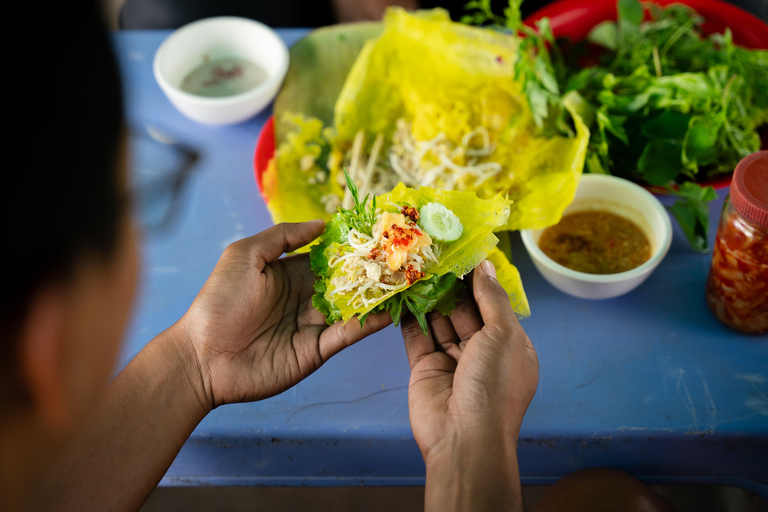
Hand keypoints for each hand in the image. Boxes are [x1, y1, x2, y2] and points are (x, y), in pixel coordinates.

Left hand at [177, 221, 390, 408]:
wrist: (204, 356)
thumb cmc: (219, 300)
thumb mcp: (245, 254)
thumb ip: (283, 236)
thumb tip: (322, 224)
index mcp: (289, 273)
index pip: (329, 257)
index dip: (352, 246)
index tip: (379, 233)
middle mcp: (305, 297)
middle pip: (347, 281)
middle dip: (373, 269)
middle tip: (404, 255)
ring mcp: (313, 324)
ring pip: (354, 306)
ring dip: (379, 294)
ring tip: (408, 279)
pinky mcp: (317, 350)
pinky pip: (349, 333)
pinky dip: (370, 322)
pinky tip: (391, 308)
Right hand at [401, 260, 537, 510]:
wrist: (465, 440)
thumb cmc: (494, 387)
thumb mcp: (504, 335)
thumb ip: (491, 298)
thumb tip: (485, 266)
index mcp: (509, 345)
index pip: (493, 304)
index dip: (479, 279)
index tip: (463, 250)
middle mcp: (482, 351)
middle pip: (465, 309)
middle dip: (450, 284)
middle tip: (433, 252)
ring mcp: (452, 360)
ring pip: (439, 320)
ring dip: (429, 295)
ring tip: (415, 264)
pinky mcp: (425, 367)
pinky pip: (417, 336)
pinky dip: (410, 315)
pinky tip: (402, 290)